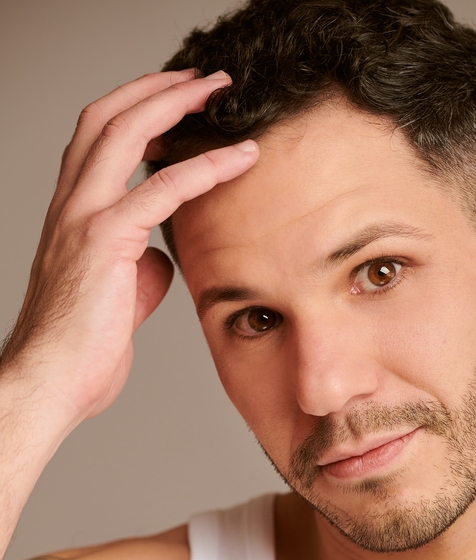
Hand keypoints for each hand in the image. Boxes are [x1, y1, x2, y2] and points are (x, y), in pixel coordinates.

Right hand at [0, 70, 258, 423]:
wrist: (53, 382)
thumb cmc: (83, 351)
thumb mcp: (120, 298)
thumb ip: (139, 267)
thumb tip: (163, 258)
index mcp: (71, 214)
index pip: (97, 138)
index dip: (137, 109)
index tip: (179, 100)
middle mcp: (70, 204)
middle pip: (107, 116)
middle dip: (157, 88)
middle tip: (204, 80)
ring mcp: (82, 217)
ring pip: (125, 132)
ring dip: (178, 104)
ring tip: (222, 93)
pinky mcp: (105, 240)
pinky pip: (163, 189)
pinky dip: (207, 167)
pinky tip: (241, 158)